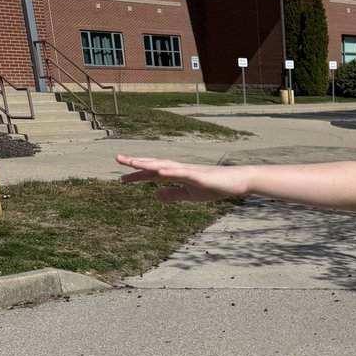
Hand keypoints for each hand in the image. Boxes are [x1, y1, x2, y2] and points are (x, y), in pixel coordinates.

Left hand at [117, 155, 248, 200]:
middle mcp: (180, 169)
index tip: (122, 179)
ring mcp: (190, 170)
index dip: (138, 176)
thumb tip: (154, 195)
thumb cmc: (215, 187)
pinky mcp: (200, 176)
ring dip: (150, 163)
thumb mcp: (190, 194)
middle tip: (118, 160)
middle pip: (155, 165)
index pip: (154, 174)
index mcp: (177, 174)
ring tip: (134, 162)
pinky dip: (170, 171)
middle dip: (137, 163)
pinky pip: (183, 173)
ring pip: (165, 166)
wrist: (236, 182)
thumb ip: (172, 194)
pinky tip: (160, 172)